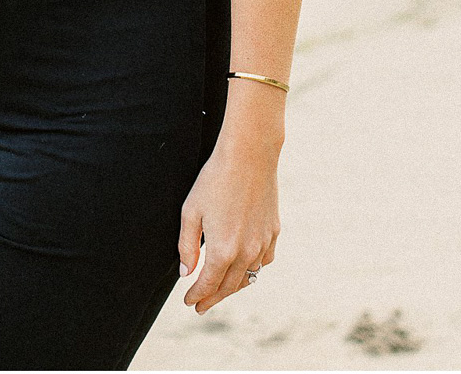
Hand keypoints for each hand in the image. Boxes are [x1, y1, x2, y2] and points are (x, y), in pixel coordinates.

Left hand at [177, 138, 280, 313]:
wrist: (249, 155)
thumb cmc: (215, 180)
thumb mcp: (191, 211)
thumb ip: (187, 246)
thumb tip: (186, 273)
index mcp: (223, 251)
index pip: (207, 285)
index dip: (196, 296)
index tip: (188, 302)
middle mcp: (246, 253)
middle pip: (228, 287)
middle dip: (212, 298)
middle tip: (200, 306)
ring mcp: (263, 243)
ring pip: (248, 277)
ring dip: (232, 288)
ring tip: (220, 290)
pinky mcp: (273, 232)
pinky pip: (264, 261)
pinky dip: (252, 269)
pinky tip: (245, 268)